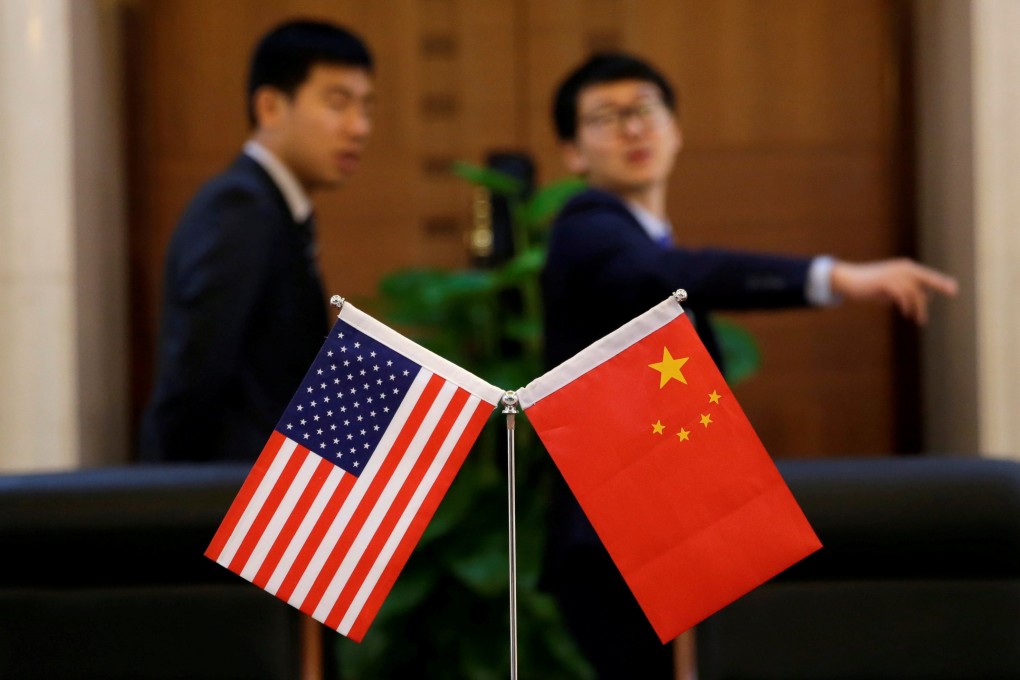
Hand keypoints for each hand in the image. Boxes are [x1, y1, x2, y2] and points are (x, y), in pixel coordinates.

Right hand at [830, 258, 957, 324]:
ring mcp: (894, 274)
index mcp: (904, 268)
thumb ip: (903, 292)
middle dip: (940, 284)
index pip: (926, 275)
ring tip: (919, 319)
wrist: (849, 280)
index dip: (940, 281)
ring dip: (919, 307)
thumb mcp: (889, 289)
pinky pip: (902, 294)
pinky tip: (906, 312)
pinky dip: (907, 305)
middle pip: (926, 278)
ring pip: (915, 291)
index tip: (953, 289)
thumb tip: (917, 302)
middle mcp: (902, 268)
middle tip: (954, 291)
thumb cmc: (868, 286)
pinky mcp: (886, 282)